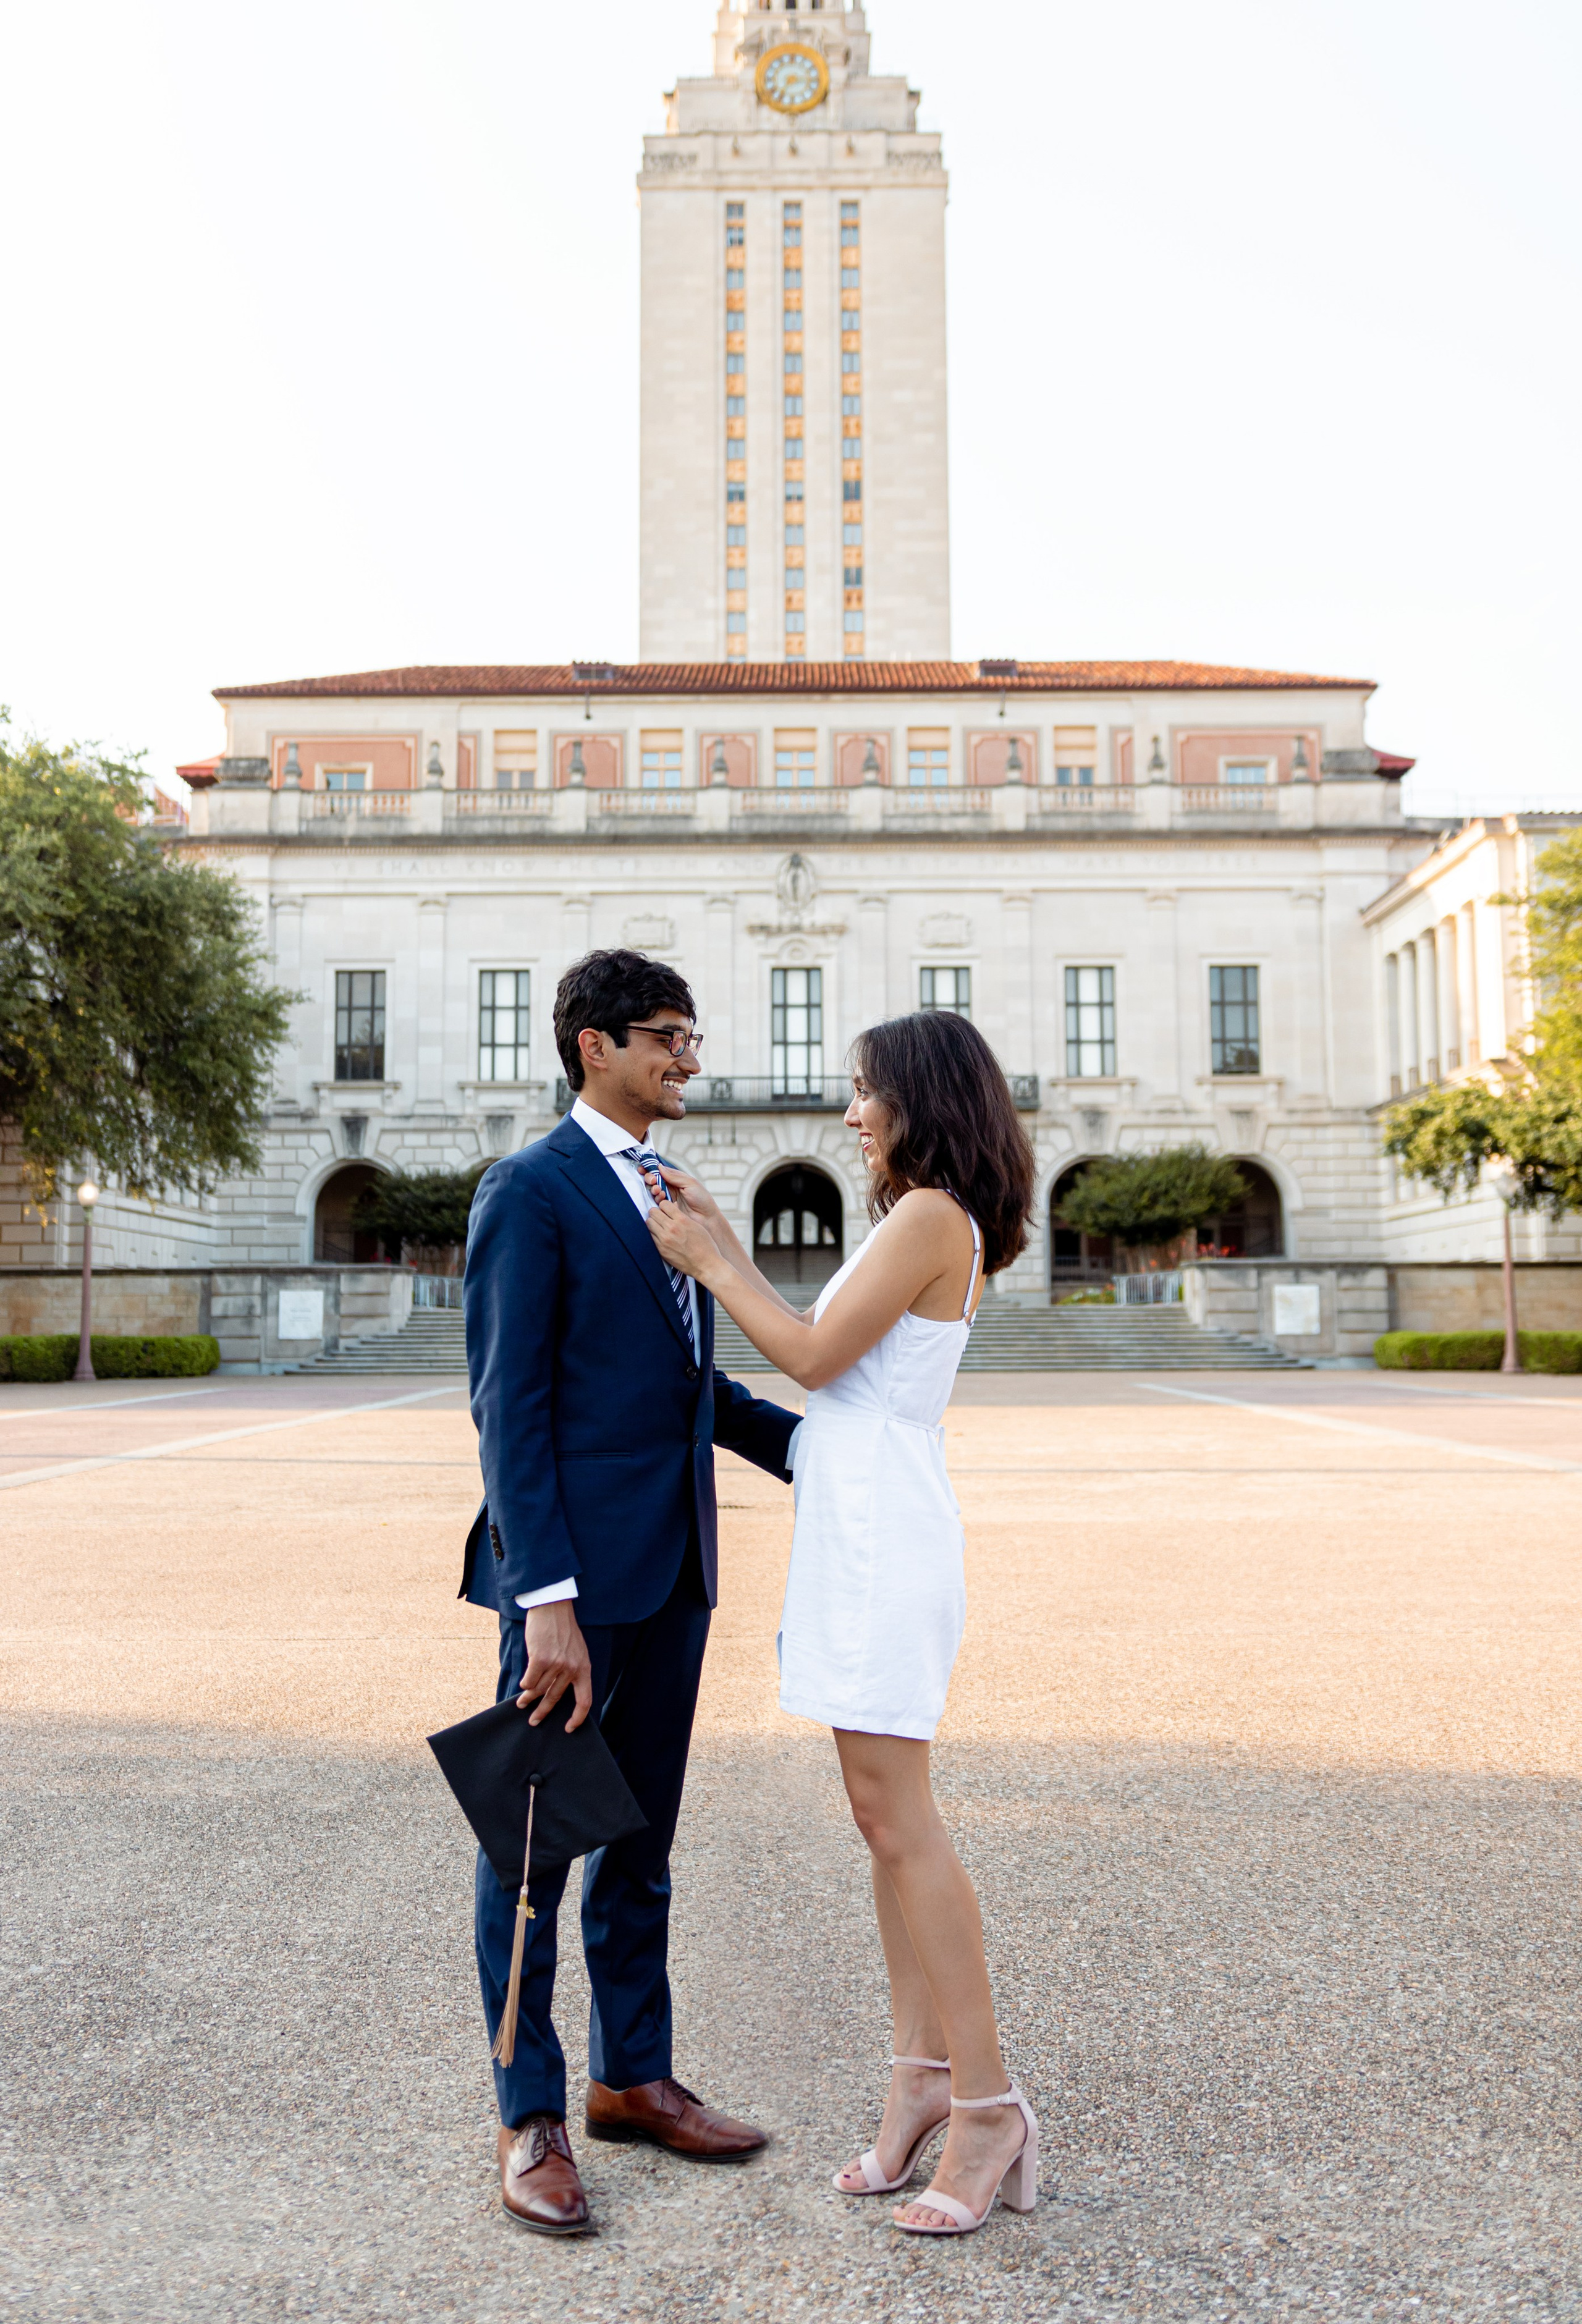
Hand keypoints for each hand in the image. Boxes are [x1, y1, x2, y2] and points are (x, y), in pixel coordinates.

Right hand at [518, 1601, 592, 1730]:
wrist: (553, 1608)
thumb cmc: (563, 1628)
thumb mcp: (576, 1650)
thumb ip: (571, 1669)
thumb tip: (558, 1690)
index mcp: (584, 1668)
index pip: (585, 1700)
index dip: (578, 1718)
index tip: (569, 1728)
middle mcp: (571, 1668)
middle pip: (555, 1698)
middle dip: (542, 1712)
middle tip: (534, 1721)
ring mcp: (556, 1664)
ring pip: (539, 1690)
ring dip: (528, 1699)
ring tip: (521, 1704)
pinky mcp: (540, 1659)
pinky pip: (529, 1681)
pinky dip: (525, 1685)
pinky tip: (523, 1686)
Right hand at [642, 1160, 722, 1229]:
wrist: (706, 1219)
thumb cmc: (702, 1200)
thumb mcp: (690, 1183)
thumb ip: (674, 1176)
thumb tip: (659, 1167)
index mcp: (677, 1179)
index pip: (661, 1171)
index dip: (650, 1169)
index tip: (643, 1168)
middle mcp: (671, 1187)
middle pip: (654, 1180)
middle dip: (650, 1179)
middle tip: (653, 1181)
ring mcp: (668, 1198)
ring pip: (653, 1190)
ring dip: (653, 1189)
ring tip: (659, 1191)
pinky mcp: (666, 1209)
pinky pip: (656, 1202)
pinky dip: (656, 1198)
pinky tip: (661, 1199)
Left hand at [647, 1196, 723, 1284]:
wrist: (705, 1265)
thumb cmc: (705, 1246)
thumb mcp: (696, 1226)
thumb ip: (682, 1217)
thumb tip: (672, 1210)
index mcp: (682, 1220)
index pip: (664, 1204)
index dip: (664, 1206)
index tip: (666, 1210)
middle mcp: (672, 1228)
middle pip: (653, 1212)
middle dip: (656, 1213)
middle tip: (660, 1218)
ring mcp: (665, 1239)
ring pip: (649, 1223)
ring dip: (653, 1223)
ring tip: (659, 1227)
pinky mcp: (661, 1250)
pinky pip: (649, 1236)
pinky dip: (653, 1234)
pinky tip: (659, 1236)